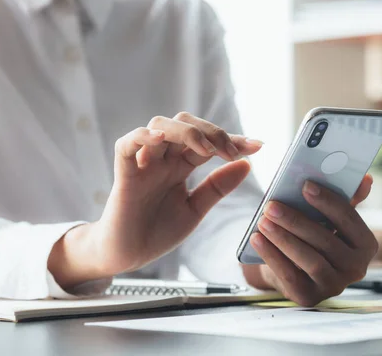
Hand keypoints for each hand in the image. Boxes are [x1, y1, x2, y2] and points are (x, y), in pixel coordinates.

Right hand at [48, 112, 262, 288]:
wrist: (128, 257)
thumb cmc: (158, 232)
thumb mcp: (195, 210)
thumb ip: (217, 188)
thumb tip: (247, 164)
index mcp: (180, 166)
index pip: (208, 143)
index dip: (232, 140)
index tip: (258, 145)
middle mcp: (163, 159)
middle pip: (185, 124)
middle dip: (212, 132)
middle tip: (231, 152)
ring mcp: (143, 165)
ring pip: (159, 125)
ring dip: (186, 131)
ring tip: (206, 150)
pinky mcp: (124, 176)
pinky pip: (126, 145)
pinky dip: (141, 137)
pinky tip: (160, 139)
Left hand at [242, 175, 376, 305]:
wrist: (294, 269)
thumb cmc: (315, 237)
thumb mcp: (331, 219)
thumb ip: (346, 198)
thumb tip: (366, 178)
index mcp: (366, 245)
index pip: (349, 219)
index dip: (328, 201)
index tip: (305, 186)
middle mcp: (356, 269)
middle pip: (326, 240)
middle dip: (296, 221)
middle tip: (272, 206)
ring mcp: (334, 286)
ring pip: (310, 260)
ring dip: (284, 238)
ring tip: (263, 221)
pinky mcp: (310, 297)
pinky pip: (290, 276)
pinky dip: (272, 256)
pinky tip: (257, 239)